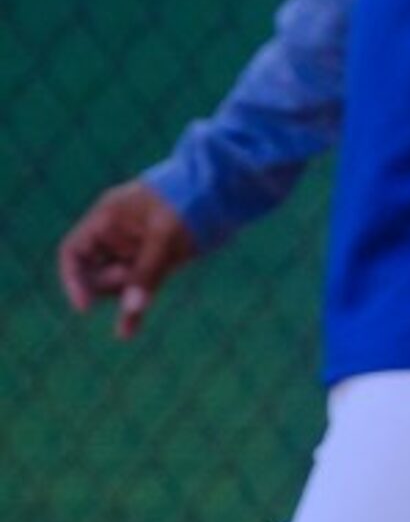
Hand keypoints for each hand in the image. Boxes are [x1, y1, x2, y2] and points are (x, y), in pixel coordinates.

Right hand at [56, 179, 197, 339]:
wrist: (223, 188)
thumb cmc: (189, 200)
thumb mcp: (165, 235)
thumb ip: (147, 271)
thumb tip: (132, 308)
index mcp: (108, 219)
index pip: (73, 253)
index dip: (73, 279)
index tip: (85, 305)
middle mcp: (116, 236)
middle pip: (93, 273)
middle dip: (111, 282)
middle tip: (136, 272)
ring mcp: (135, 249)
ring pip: (118, 283)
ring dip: (129, 289)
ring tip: (160, 264)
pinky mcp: (155, 261)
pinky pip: (138, 289)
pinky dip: (134, 308)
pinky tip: (127, 333)